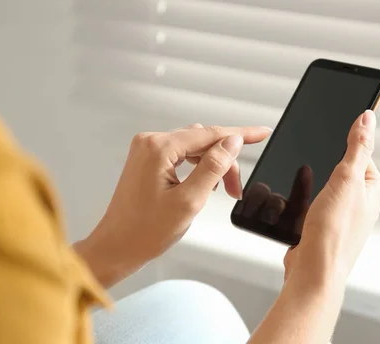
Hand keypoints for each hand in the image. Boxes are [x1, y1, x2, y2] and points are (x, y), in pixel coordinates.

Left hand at [75, 124, 271, 286]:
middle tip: (236, 188)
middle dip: (224, 161)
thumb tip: (232, 142)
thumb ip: (213, 167)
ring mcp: (147, 151)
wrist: (117, 247)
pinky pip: (181, 155)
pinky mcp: (147, 161)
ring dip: (212, 165)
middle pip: (202, 141)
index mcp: (158, 148)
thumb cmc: (145, 231)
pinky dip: (197, 167)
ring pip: (193, 148)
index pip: (210, 134)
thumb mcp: (189, 200)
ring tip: (223, 190)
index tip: (262, 132)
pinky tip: (205, 183)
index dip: (240, 134)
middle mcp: (150, 142)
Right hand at [283, 110, 379, 286]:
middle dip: (322, 168)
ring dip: (311, 186)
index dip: (340, 149)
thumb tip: (367, 117)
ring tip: (309, 198)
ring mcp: (345, 214)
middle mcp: (363, 201)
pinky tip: (300, 207)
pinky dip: (304, 201)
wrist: (315, 270)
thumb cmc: (334, 232)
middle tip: (316, 178)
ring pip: (323, 186)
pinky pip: (314, 202)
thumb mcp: (347, 178)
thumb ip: (358, 146)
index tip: (327, 152)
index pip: (360, 153)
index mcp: (375, 188)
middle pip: (339, 169)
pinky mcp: (327, 225)